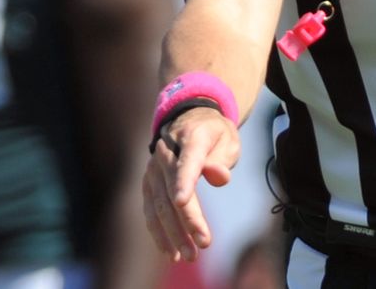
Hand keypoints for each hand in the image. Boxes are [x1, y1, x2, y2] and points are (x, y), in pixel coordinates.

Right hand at [141, 106, 241, 261]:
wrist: (189, 120)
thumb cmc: (214, 134)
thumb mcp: (228, 139)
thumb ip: (222, 158)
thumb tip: (219, 177)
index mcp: (190, 138)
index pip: (186, 162)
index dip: (184, 181)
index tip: (183, 202)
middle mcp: (165, 153)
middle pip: (172, 190)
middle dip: (186, 220)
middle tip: (202, 244)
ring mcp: (153, 169)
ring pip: (158, 205)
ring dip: (172, 232)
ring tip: (188, 255)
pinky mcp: (148, 182)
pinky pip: (150, 210)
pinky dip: (159, 231)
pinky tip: (170, 251)